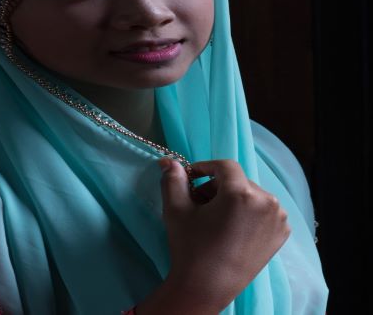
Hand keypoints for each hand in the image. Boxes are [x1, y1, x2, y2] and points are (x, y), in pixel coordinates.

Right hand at [159, 158, 290, 310]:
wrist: (207, 289)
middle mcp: (267, 202)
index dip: (206, 167)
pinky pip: (261, 209)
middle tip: (198, 203)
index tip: (191, 177)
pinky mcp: (281, 233)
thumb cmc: (190, 246)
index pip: (225, 166)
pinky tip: (231, 228)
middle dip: (216, 187)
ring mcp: (278, 219)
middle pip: (237, 181)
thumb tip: (169, 161)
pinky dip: (246, 212)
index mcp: (242, 193)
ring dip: (231, 199)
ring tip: (213, 218)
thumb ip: (174, 179)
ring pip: (249, 194)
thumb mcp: (176, 209)